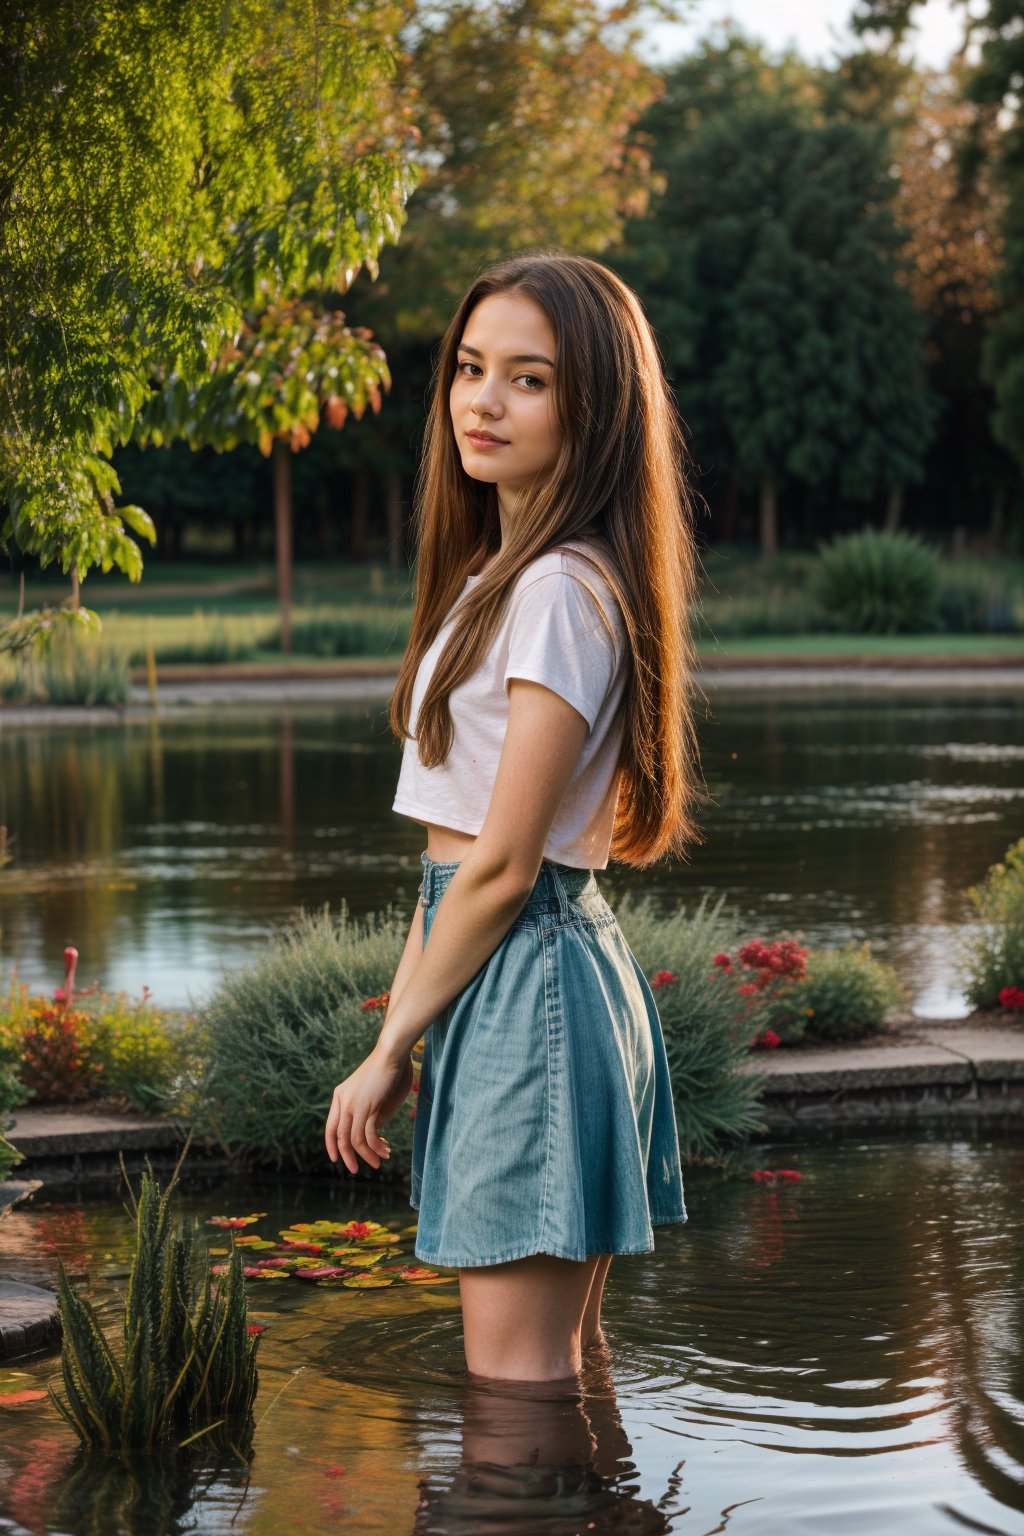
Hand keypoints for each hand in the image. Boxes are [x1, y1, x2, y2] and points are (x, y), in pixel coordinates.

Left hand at [325, 1045, 412, 1173]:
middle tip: (356, 1170)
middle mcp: (343, 1101)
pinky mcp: (368, 1106)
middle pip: (341, 1138)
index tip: (337, 1159)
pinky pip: (369, 1135)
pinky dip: (376, 1146)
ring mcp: (354, 1104)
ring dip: (367, 1155)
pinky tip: (385, 1151)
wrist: (391, 1054)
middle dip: (349, 1157)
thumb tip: (373, 1131)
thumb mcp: (370, 1093)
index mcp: (339, 1096)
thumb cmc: (386, 1070)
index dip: (331, 1145)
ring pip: (355, 1140)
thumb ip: (368, 1111)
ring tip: (378, 1163)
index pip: (330, 1127)